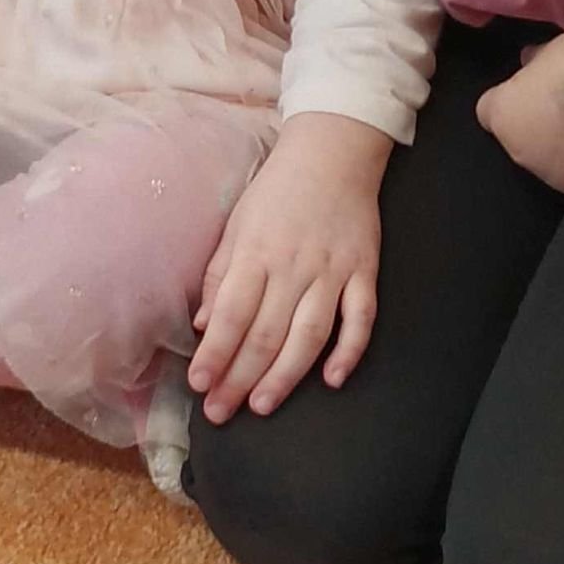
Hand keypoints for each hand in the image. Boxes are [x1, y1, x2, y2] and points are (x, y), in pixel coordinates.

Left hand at [189, 113, 391, 425]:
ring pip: (309, 334)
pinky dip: (349, 351)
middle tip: (221, 412)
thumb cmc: (277, 190)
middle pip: (265, 333)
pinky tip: (333, 379)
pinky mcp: (364, 271)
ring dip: (286, 374)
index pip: (231, 314)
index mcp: (256, 252)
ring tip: (262, 405)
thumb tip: (202, 325)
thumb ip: (220, 274)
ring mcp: (332, 270)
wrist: (334, 151)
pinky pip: (360, 318)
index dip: (214, 353)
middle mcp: (293, 266)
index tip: (199, 385)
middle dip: (240, 377)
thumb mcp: (237, 223)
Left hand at [474, 32, 563, 199]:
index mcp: (503, 115)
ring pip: (549, 163)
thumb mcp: (550, 50)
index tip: (531, 94)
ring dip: (561, 150)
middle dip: (536, 128)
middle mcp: (518, 151)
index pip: (490, 113)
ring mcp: (550, 174)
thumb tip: (528, 62)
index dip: (512, 102)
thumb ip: (533, 65)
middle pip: (519, 141)